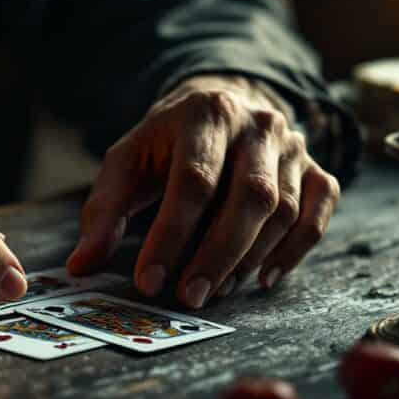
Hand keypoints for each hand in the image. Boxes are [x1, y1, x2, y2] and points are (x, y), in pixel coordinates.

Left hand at [66, 74, 339, 308]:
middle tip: (190, 296)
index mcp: (205, 112)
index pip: (194, 180)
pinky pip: (317, 214)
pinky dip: (295, 251)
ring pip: (284, 209)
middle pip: (250, 195)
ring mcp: (292, 146)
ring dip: (249, 258)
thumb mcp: (126, 162)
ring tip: (214, 290)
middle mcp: (257, 125)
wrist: (220, 102)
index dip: (171, 235)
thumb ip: (103, 211)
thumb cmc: (166, 142)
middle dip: (218, 254)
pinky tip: (263, 278)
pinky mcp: (315, 168)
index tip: (149, 280)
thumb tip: (80, 265)